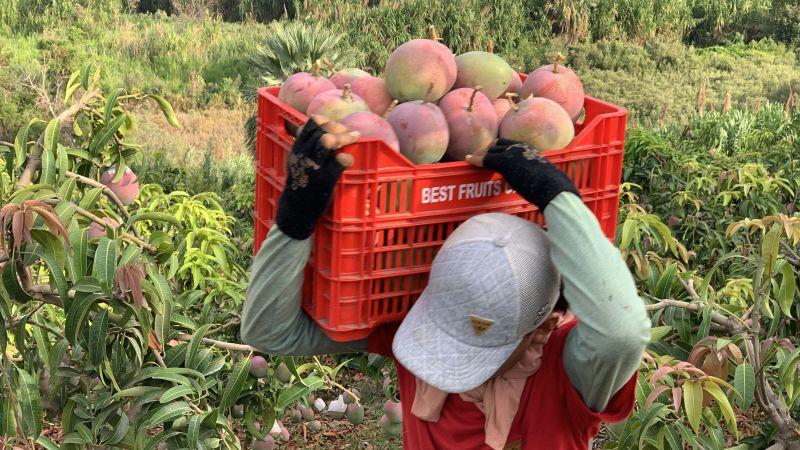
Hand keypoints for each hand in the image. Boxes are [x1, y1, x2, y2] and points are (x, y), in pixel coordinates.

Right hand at [275, 115, 359, 239]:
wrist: (295, 210)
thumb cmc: (301, 183)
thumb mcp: (297, 161)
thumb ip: (307, 146)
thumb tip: (323, 130)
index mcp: (297, 148)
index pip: (312, 123)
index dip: (328, 121)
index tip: (337, 128)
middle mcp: (304, 154)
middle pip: (323, 129)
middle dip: (340, 128)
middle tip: (352, 134)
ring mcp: (313, 167)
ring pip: (328, 141)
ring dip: (345, 137)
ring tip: (355, 140)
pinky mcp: (324, 180)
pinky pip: (338, 161)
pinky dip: (346, 158)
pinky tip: (349, 160)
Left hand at [466, 139, 578, 210]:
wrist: (555, 190)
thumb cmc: (555, 189)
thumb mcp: (546, 179)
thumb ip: (539, 178)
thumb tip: (543, 189)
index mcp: (531, 150)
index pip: (510, 144)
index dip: (499, 148)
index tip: (493, 154)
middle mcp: (521, 147)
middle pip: (498, 143)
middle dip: (488, 149)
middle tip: (479, 158)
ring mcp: (513, 153)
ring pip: (491, 150)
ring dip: (481, 155)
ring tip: (471, 159)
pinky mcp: (505, 162)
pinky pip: (486, 159)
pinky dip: (477, 159)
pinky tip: (469, 161)